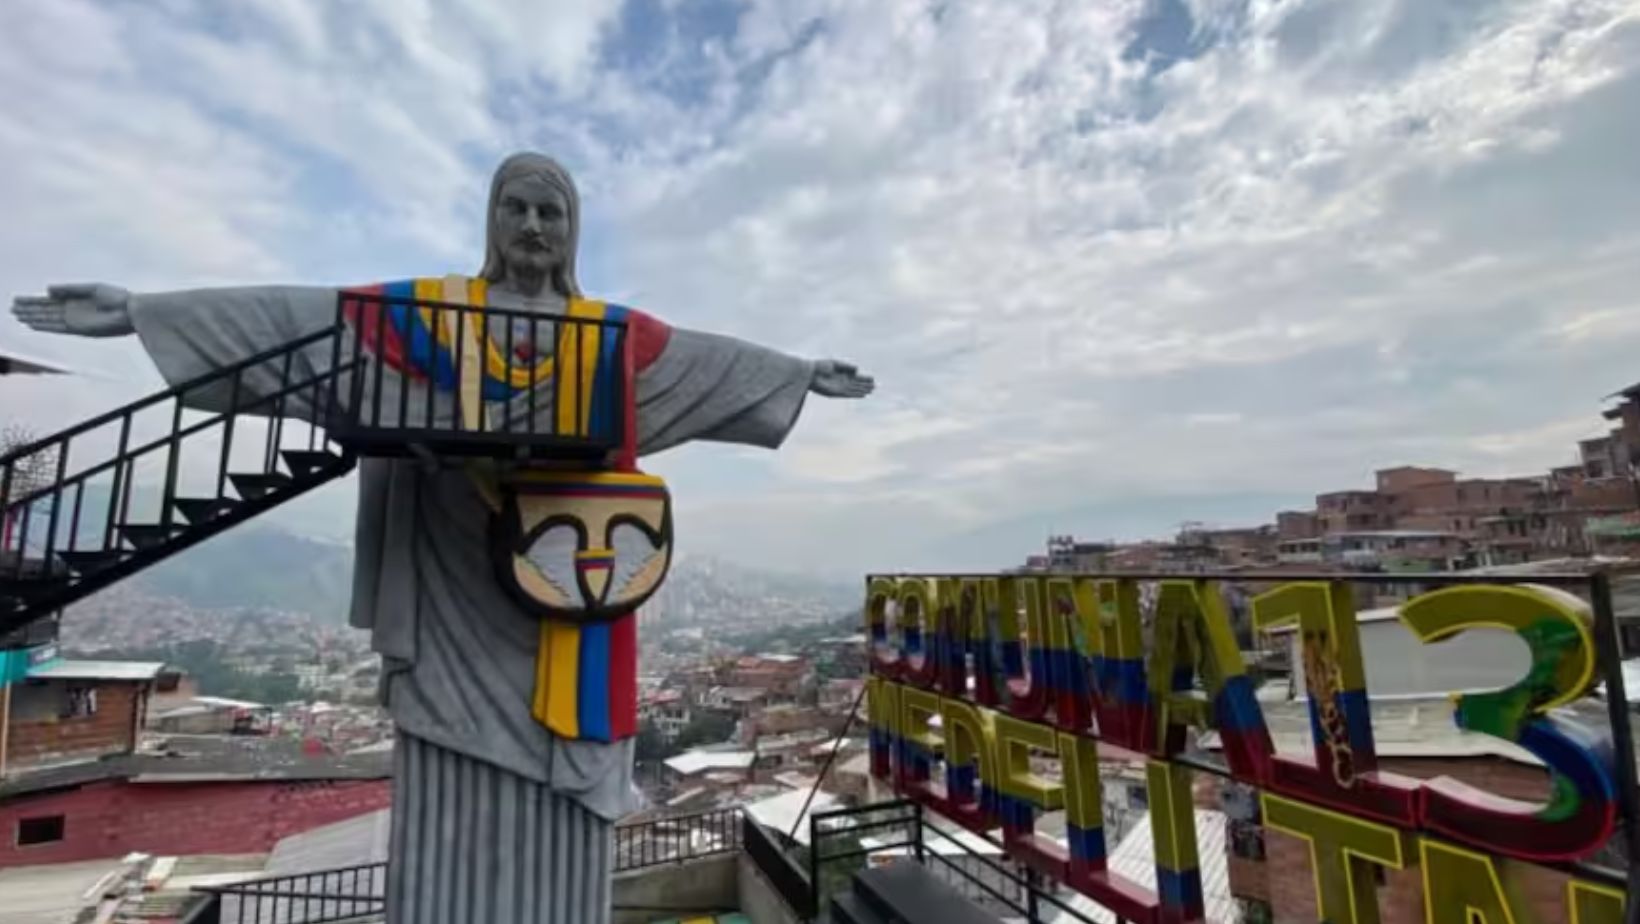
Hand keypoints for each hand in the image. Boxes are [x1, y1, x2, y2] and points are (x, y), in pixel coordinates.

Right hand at [12, 283, 134, 337]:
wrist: (131, 310)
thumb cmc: (117, 297)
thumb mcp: (91, 288)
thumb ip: (69, 289)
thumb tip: (47, 290)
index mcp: (76, 299)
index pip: (50, 301)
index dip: (34, 301)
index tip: (18, 300)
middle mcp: (73, 311)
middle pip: (46, 310)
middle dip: (29, 309)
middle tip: (12, 308)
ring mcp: (75, 320)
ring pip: (48, 319)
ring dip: (32, 317)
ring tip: (17, 315)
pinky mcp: (79, 329)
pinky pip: (57, 327)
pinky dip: (44, 326)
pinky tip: (32, 324)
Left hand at [811, 359, 874, 398]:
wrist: (808, 372)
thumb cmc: (819, 366)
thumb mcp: (835, 364)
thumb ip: (846, 366)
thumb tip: (857, 369)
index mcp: (840, 373)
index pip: (854, 377)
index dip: (863, 378)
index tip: (872, 378)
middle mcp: (840, 381)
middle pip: (855, 384)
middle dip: (865, 385)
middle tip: (875, 386)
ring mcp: (838, 387)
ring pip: (853, 389)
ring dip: (862, 390)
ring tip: (872, 390)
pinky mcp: (835, 393)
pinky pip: (848, 394)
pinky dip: (856, 394)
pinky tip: (864, 394)